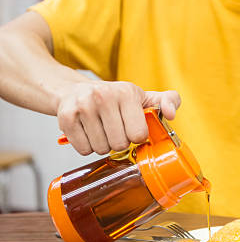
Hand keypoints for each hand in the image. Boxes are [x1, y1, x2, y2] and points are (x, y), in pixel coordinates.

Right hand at [56, 81, 180, 154]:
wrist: (75, 91)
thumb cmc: (114, 99)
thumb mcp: (143, 97)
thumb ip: (168, 101)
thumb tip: (172, 113)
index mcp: (127, 92)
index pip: (138, 134)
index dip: (136, 136)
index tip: (131, 127)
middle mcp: (104, 96)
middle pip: (119, 144)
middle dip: (119, 142)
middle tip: (114, 129)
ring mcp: (83, 106)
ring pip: (101, 149)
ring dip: (103, 145)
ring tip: (101, 129)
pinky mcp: (66, 118)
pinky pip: (84, 150)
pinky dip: (87, 146)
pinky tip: (87, 132)